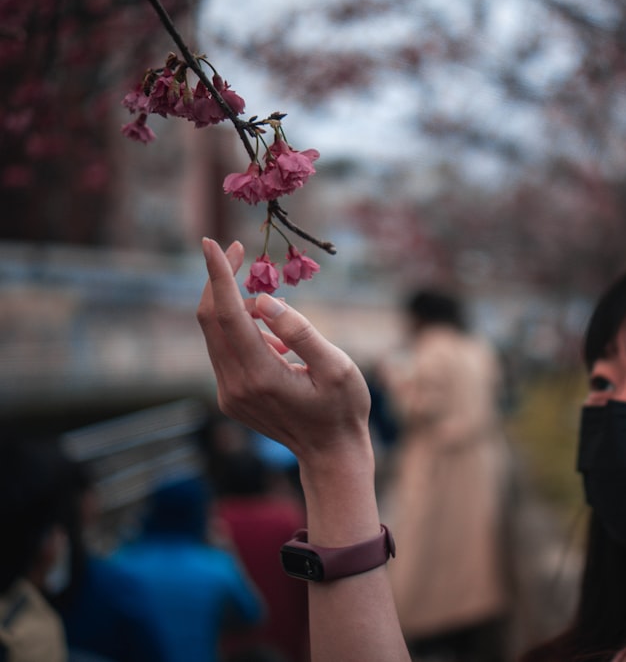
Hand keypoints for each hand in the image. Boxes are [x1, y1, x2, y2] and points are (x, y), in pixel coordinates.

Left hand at [196, 238, 372, 467]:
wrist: (332, 455)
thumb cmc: (343, 409)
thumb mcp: (337, 367)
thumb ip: (301, 331)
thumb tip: (264, 301)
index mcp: (260, 375)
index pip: (227, 314)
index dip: (218, 275)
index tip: (211, 243)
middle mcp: (236, 385)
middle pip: (211, 320)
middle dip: (219, 280)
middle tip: (238, 250)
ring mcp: (230, 394)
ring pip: (216, 334)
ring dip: (236, 307)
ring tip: (279, 311)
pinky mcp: (231, 397)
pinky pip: (226, 351)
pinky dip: (243, 331)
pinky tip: (277, 344)